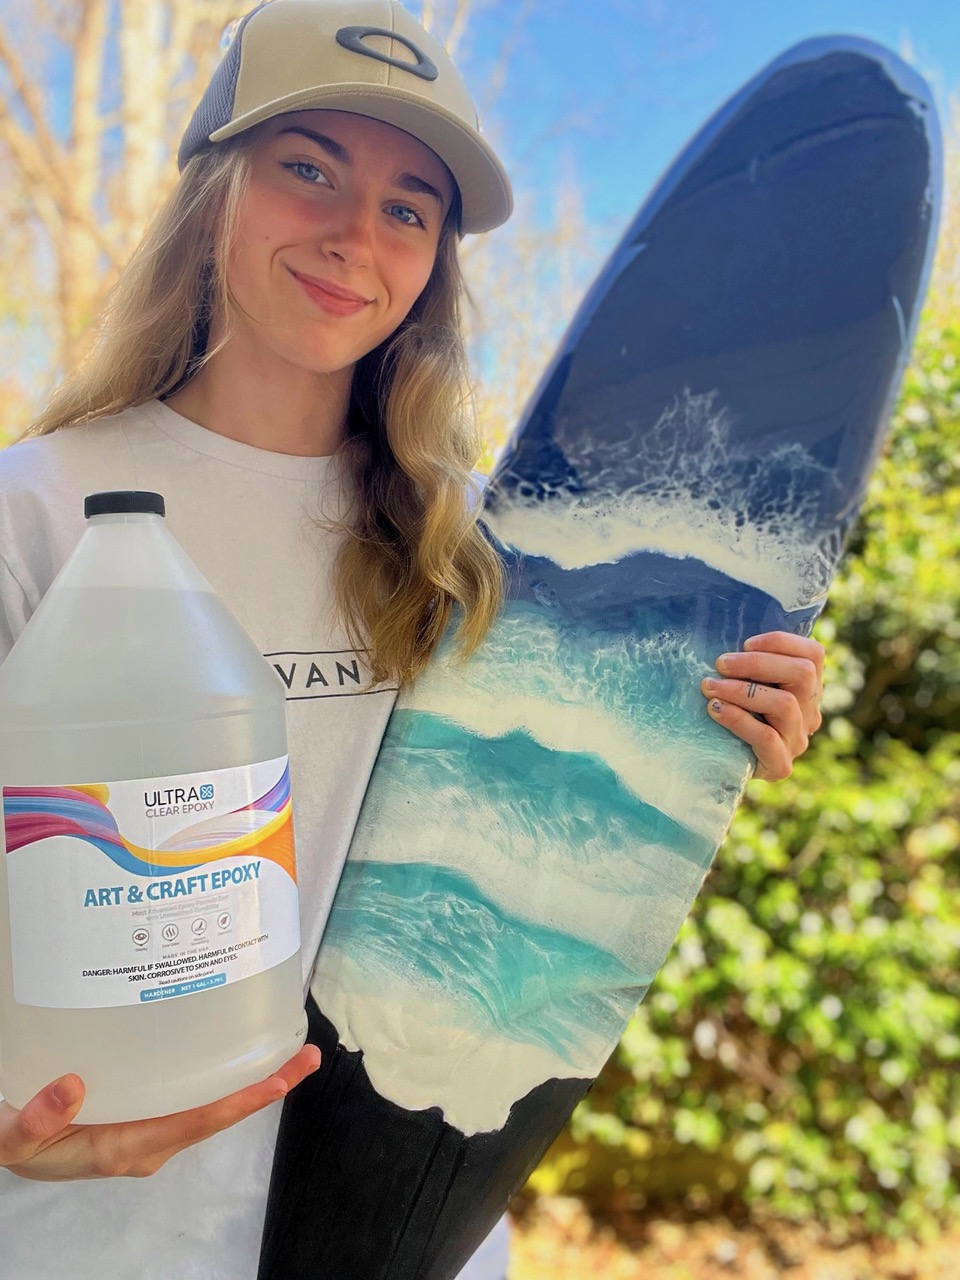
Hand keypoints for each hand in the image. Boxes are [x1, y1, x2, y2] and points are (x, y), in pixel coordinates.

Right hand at [0, 1045, 320, 1181]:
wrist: (7, 1141)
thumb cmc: (14, 1138)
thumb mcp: (12, 1136)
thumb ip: (36, 1119)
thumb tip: (73, 1086)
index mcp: (124, 1146)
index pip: (196, 1123)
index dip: (241, 1102)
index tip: (280, 1081)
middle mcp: (147, 1140)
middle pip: (216, 1114)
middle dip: (264, 1088)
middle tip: (308, 1057)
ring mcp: (148, 1128)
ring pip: (208, 1104)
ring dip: (249, 1081)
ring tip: (290, 1050)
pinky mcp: (142, 1114)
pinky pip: (190, 1096)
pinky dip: (220, 1076)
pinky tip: (234, 1050)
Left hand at [700, 631, 824, 780]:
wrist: (719, 762)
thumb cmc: (729, 710)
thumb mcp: (743, 681)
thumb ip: (747, 661)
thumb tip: (722, 623)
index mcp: (807, 688)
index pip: (814, 654)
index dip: (781, 642)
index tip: (744, 643)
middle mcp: (810, 712)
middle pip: (803, 674)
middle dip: (758, 663)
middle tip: (720, 663)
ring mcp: (798, 740)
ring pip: (785, 704)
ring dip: (742, 690)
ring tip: (709, 686)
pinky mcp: (781, 764)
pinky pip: (767, 738)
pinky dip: (738, 719)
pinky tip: (714, 709)